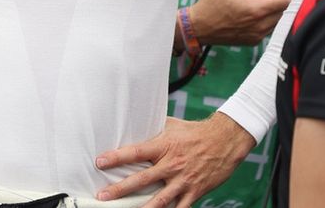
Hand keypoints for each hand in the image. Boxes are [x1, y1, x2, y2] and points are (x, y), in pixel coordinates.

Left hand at [95, 113, 254, 205]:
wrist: (225, 140)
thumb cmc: (194, 131)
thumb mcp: (171, 125)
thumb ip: (153, 129)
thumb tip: (134, 124)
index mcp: (163, 146)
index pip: (135, 152)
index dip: (116, 157)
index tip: (99, 162)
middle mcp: (171, 164)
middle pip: (142, 179)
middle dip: (120, 189)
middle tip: (102, 196)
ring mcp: (183, 180)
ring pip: (159, 200)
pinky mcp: (195, 191)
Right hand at [189, 0, 295, 45]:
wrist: (198, 27)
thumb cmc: (211, 5)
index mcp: (256, 10)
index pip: (285, 1)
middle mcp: (260, 26)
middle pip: (284, 11)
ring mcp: (257, 36)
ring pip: (277, 22)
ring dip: (278, 10)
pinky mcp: (252, 41)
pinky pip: (268, 30)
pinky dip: (269, 20)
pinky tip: (260, 11)